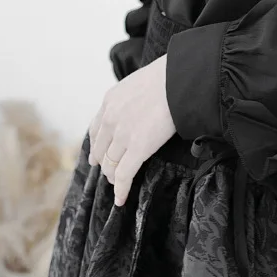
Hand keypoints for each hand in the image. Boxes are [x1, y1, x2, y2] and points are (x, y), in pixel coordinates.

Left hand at [88, 54, 175, 206]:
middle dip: (103, 164)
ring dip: (112, 177)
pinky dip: (121, 189)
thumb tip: (141, 107)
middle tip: (108, 173)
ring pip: (110, 164)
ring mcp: (122, 135)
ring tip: (116, 185)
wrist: (180, 78)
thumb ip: (132, 98)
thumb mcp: (140, 82)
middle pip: (100, 150)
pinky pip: (124, 174)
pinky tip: (120, 199)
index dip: (96, 146)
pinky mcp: (138, 148)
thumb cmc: (169, 77)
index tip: (97, 156)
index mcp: (110, 101)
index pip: (96, 129)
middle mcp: (110, 118)